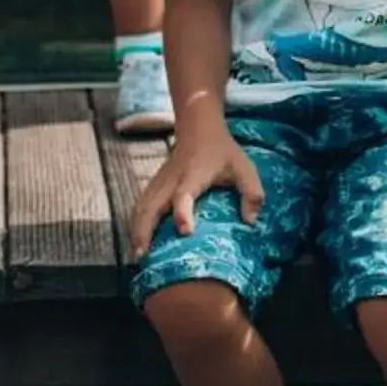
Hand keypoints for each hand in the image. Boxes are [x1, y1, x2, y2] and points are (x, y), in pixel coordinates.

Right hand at [130, 129, 263, 250]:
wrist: (199, 129)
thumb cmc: (223, 152)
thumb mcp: (244, 168)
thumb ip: (251, 193)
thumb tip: (250, 221)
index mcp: (194, 174)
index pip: (184, 194)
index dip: (183, 212)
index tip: (185, 231)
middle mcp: (172, 179)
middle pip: (152, 205)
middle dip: (145, 230)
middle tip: (143, 256)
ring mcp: (159, 182)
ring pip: (142, 207)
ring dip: (136, 230)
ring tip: (137, 256)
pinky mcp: (154, 185)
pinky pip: (140, 206)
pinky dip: (135, 224)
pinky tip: (137, 242)